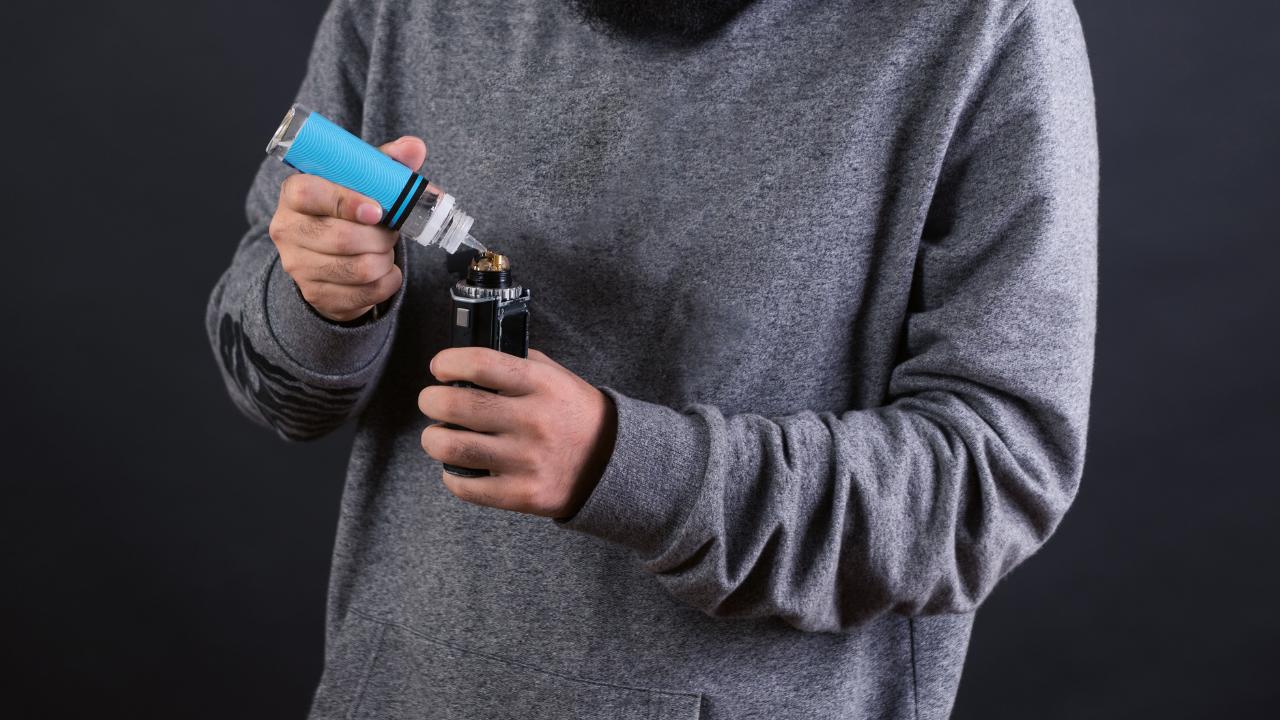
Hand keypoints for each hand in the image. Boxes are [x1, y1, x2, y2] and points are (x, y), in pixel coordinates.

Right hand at [268, 136, 427, 321]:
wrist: (328, 256)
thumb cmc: (346, 211)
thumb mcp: (362, 181)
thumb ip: (385, 164)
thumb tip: (414, 147)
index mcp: (294, 194)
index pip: (309, 194)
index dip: (347, 201)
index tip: (377, 210)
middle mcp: (288, 230)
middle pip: (340, 237)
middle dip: (380, 236)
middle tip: (390, 231)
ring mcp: (299, 266)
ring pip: (358, 268)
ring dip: (385, 258)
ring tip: (385, 249)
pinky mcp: (317, 295)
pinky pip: (366, 293)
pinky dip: (388, 281)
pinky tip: (385, 271)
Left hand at [418, 348, 617, 518]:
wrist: (610, 462)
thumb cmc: (572, 413)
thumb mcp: (555, 375)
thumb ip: (515, 363)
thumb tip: (465, 362)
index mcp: (541, 384)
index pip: (480, 364)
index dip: (448, 363)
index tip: (440, 368)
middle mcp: (533, 421)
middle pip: (456, 406)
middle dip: (431, 401)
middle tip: (431, 402)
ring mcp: (527, 461)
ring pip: (453, 448)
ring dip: (433, 440)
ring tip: (437, 436)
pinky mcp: (522, 494)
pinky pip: (466, 487)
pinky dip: (451, 476)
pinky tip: (458, 467)